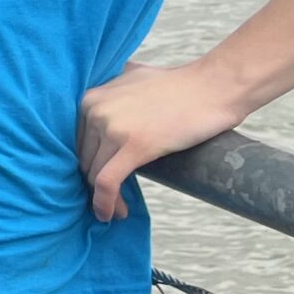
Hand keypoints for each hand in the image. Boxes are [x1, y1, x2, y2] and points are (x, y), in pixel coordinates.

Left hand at [77, 57, 249, 222]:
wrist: (214, 86)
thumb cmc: (180, 85)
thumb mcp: (131, 78)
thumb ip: (111, 92)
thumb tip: (102, 113)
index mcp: (90, 97)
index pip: (79, 142)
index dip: (89, 164)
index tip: (100, 179)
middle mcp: (95, 110)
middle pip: (85, 159)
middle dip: (95, 183)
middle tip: (110, 200)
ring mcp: (113, 127)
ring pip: (95, 174)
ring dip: (102, 198)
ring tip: (116, 211)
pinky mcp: (134, 146)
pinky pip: (107, 182)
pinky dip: (105, 203)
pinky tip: (112, 215)